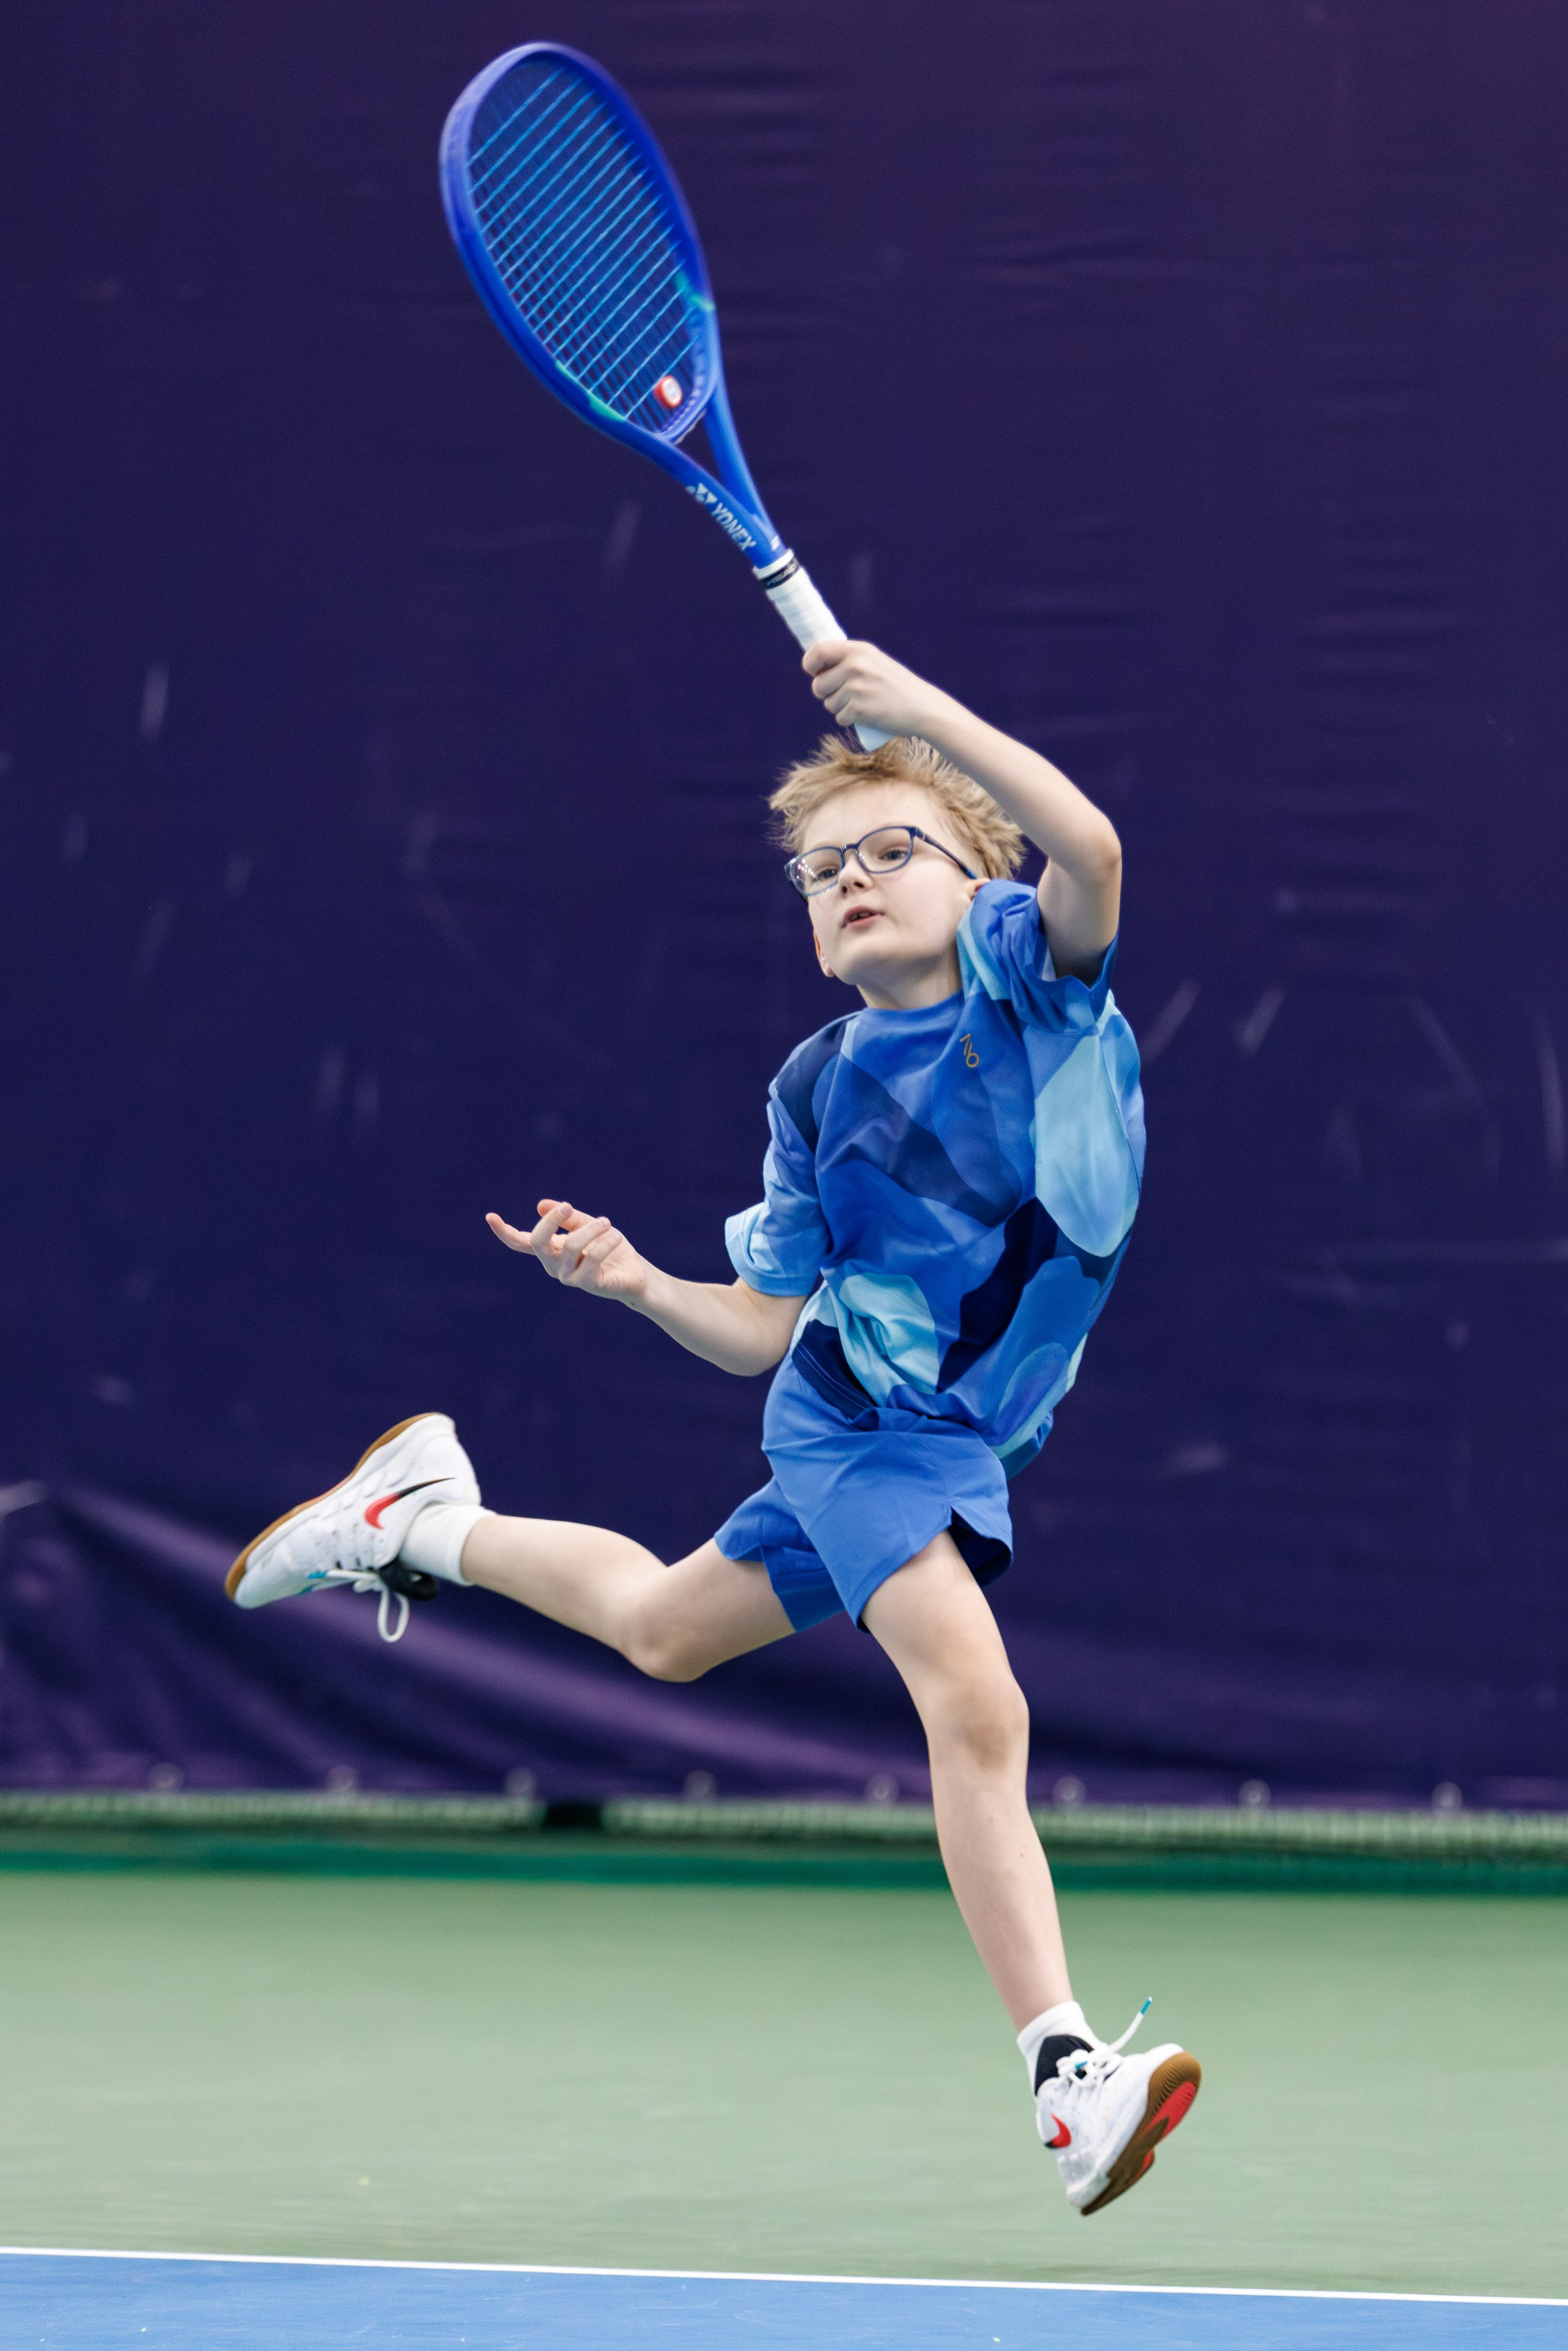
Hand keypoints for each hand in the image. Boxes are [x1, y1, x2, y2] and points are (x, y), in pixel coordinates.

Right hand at [486, 1198, 650, 1303]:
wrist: (634, 1273)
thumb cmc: (609, 1248)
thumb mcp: (588, 1225)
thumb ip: (569, 1217)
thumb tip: (541, 1206)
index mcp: (551, 1251)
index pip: (521, 1243)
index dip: (504, 1232)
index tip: (490, 1216)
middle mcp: (554, 1266)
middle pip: (538, 1241)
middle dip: (552, 1220)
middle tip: (568, 1205)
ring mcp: (569, 1278)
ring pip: (570, 1246)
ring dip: (590, 1228)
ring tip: (606, 1222)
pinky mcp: (588, 1285)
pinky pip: (591, 1260)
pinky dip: (604, 1243)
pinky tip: (615, 1237)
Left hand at [801, 639, 943, 739]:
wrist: (922, 707)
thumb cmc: (897, 686)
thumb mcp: (875, 662)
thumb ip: (850, 660)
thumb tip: (818, 666)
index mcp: (858, 650)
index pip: (818, 651)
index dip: (810, 664)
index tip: (814, 672)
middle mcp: (855, 666)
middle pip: (818, 685)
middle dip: (827, 693)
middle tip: (848, 694)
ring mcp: (856, 688)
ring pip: (828, 703)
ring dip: (840, 707)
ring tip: (863, 703)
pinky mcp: (858, 709)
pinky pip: (840, 717)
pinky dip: (850, 719)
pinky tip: (867, 714)